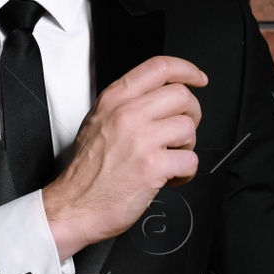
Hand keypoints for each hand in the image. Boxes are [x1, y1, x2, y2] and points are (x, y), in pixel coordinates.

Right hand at [43, 55, 205, 260]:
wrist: (75, 206)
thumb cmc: (86, 171)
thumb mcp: (96, 122)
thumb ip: (125, 104)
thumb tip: (159, 96)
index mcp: (114, 100)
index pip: (159, 67)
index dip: (186, 69)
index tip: (198, 79)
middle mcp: (127, 115)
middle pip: (182, 96)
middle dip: (191, 114)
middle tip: (180, 132)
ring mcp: (140, 139)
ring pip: (188, 128)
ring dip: (186, 146)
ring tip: (169, 158)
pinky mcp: (152, 166)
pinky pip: (190, 160)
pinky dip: (185, 172)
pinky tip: (170, 177)